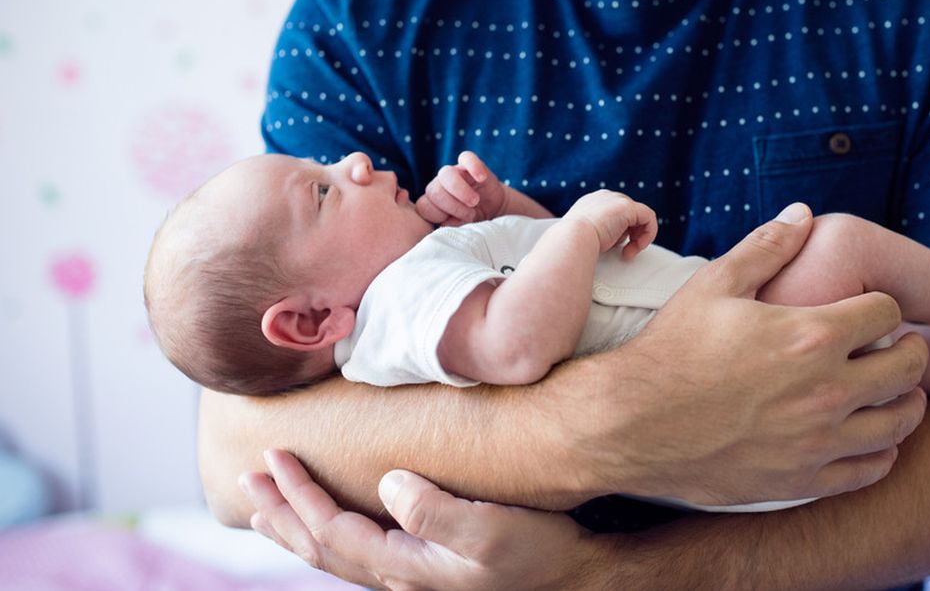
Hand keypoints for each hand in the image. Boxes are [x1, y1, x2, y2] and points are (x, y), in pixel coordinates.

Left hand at [241, 449, 601, 590]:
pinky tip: (331, 521)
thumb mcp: (492, 530)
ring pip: (335, 555)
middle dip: (281, 515)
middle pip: (321, 549)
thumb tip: (388, 481)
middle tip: (248, 480)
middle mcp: (400, 576)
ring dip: (296, 527)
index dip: (298, 497)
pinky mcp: (428, 565)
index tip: (274, 458)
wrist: (576, 577)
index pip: (332, 531)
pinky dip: (328, 534)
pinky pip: (358, 550)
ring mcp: (413, 575)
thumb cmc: (540, 552)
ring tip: (267, 506)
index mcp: (406, 566)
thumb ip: (436, 511)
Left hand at [416, 151, 508, 225]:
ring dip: (460, 191)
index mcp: (432, 202)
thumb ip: (451, 226)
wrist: (494, 211)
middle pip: (433, 191)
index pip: (423, 207)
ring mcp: (454, 173)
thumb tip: (446, 222)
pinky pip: (467, 157)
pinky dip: (474, 167)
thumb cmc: (474, 220)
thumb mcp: (462, 228)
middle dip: (452, 206)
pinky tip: (481, 179)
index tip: (455, 222)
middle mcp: (440, 185)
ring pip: (446, 174)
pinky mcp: (469, 164)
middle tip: (470, 214)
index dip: (438, 216)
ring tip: (475, 201)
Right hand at [562, 189, 657, 258]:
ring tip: (628, 252)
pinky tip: (637, 247)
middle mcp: (604, 197)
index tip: (615, 248)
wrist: (572, 239)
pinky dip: (648, 234)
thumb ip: (599, 233)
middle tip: (624, 252)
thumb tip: (609, 242)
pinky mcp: (628, 207)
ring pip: (640, 216)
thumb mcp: (585, 236)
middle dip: (629, 235)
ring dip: (639, 237)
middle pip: (628, 214)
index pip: (614, 213)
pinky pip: (649, 217)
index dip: (619, 232)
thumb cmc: (574, 244)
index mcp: (591, 203)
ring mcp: (616, 199)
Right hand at [585, 203, 928, 505]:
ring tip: (892, 390)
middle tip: (896, 346)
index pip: (888, 313)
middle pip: (909, 367)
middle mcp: (826, 390)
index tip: (872, 310)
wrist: (630, 423)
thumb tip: (804, 213)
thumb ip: (767, 246)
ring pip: (901, 422)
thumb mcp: (715, 285)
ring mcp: (819, 441)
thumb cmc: (671, 350)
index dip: (883, 305)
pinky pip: (872, 468)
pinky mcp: (804, 480)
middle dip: (909, 349)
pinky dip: (882, 450)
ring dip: (906, 400)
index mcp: (811, 335)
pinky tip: (868, 435)